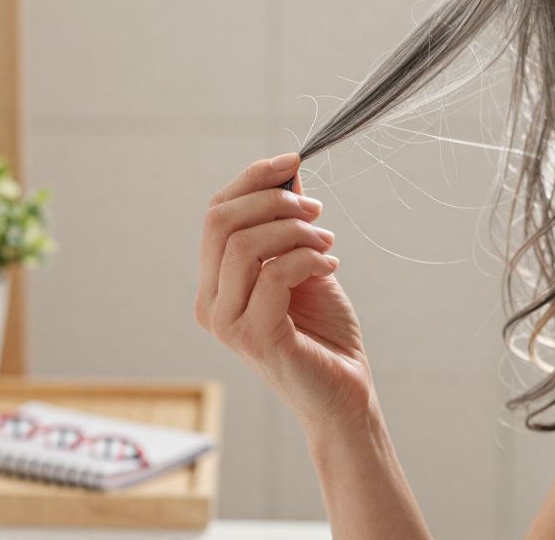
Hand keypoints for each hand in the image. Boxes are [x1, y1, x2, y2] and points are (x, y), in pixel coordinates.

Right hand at [196, 153, 375, 433]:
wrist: (344, 394)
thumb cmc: (323, 333)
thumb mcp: (303, 263)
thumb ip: (288, 224)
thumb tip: (287, 172)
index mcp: (213, 284)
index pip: (215, 214)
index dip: (251, 179)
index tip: (292, 161)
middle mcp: (210, 304)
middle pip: (221, 222)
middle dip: (273, 201)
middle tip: (315, 210)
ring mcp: (227, 323)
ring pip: (243, 244)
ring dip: (294, 231)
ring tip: (327, 243)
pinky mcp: (255, 337)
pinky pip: (273, 274)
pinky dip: (307, 259)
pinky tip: (331, 267)